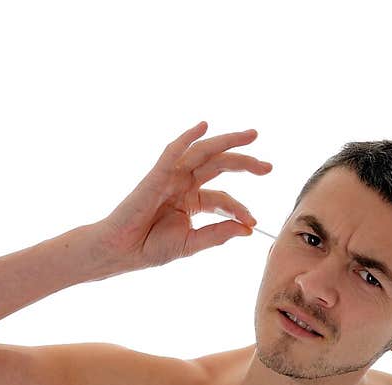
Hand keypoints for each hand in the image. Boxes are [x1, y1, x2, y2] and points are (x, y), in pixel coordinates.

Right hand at [99, 121, 271, 269]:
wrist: (122, 251)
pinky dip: (188, 138)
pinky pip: (173, 152)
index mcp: (192, 201)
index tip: (253, 222)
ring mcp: (171, 177)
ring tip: (252, 136)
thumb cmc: (150, 248)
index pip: (223, 199)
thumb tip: (247, 230)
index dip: (240, 209)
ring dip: (228, 142)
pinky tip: (203, 127)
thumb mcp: (191, 243)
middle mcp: (184, 184)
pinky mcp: (157, 175)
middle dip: (246, 163)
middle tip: (269, 167)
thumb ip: (218, 234)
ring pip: (204, 153)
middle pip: (220, 166)